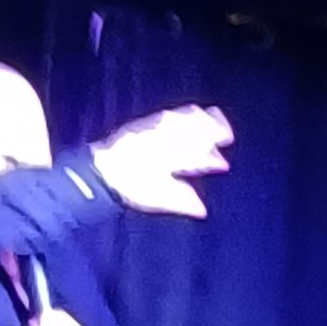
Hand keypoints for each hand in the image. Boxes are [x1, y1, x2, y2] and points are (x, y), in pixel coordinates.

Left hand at [91, 105, 233, 217]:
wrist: (100, 170)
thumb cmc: (128, 186)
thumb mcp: (155, 197)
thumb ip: (180, 200)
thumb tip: (203, 210)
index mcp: (165, 158)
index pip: (193, 154)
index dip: (209, 159)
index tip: (222, 164)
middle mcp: (160, 139)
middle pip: (192, 129)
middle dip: (213, 130)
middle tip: (226, 135)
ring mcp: (153, 128)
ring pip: (184, 118)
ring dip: (203, 120)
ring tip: (215, 123)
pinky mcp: (146, 123)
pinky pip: (173, 114)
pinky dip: (188, 116)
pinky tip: (195, 119)